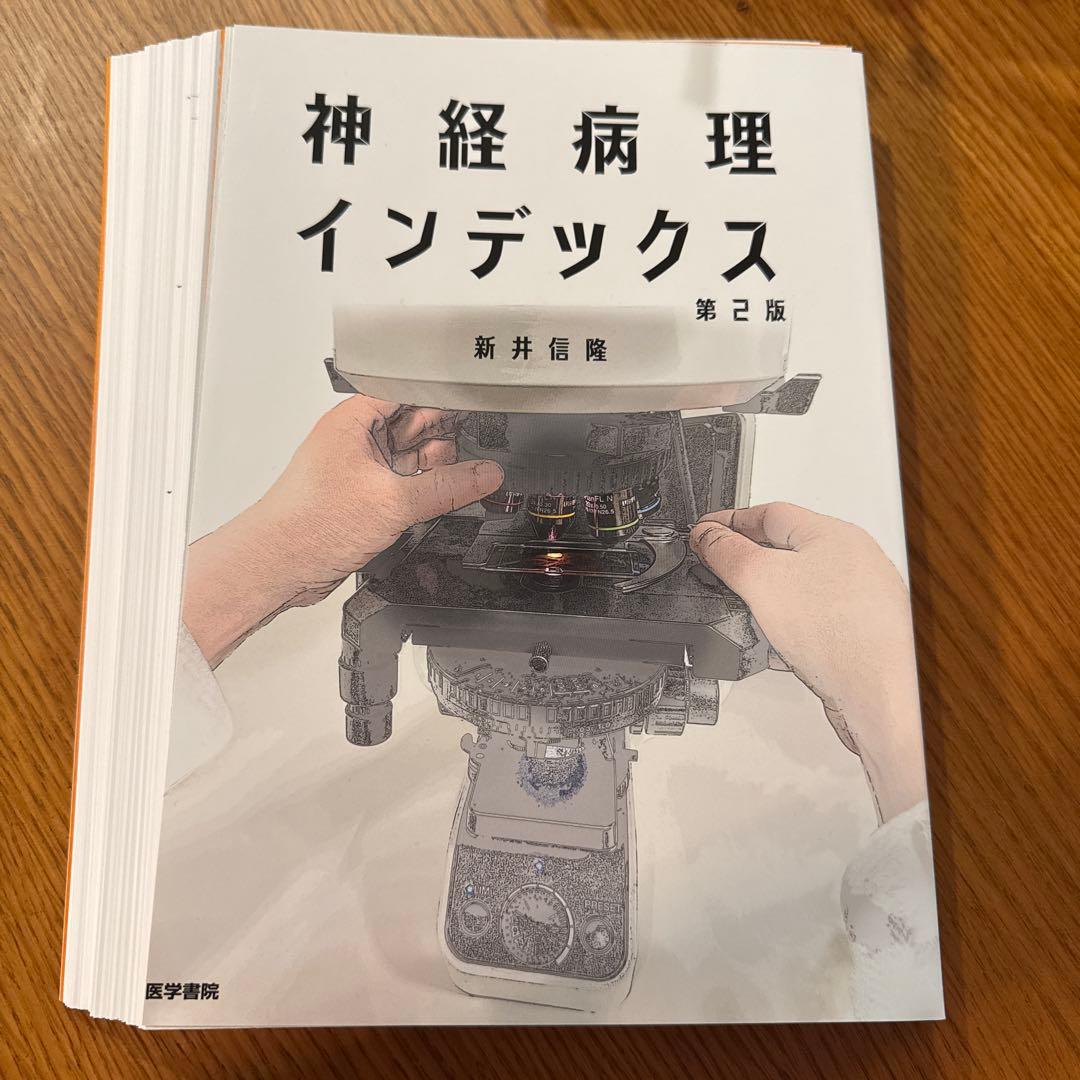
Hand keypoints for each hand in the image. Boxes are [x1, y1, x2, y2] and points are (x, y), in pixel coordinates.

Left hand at [182, 393, 502, 667]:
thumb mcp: (392, 501)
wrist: (279, 565)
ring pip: (413, 458)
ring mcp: (362, 470)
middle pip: (415, 426)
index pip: (410, 394)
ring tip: (461, 483)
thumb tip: (485, 474)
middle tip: (472, 457)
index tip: (477, 414)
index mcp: (355, 420)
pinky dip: (424, 493)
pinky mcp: (366, 498)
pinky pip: (405, 486)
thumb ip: (446, 487)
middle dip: (444, 440)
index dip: (443, 401)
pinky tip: (443, 501)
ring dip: (436, 470)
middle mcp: (357, 440)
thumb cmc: (308, 524)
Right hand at [690, 503, 926, 822]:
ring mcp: (854, 602)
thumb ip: (729, 554)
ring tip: (739, 606)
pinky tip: (769, 645)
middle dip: (747, 558)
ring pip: (797, 589)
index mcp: (832, 535)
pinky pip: (809, 624)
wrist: (880, 693)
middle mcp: (849, 564)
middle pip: (785, 550)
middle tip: (716, 565)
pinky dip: (783, 630)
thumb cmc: (840, 631)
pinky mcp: (853, 637)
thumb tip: (706, 535)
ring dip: (765, 598)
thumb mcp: (762, 579)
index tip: (703, 532)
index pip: (769, 513)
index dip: (730, 521)